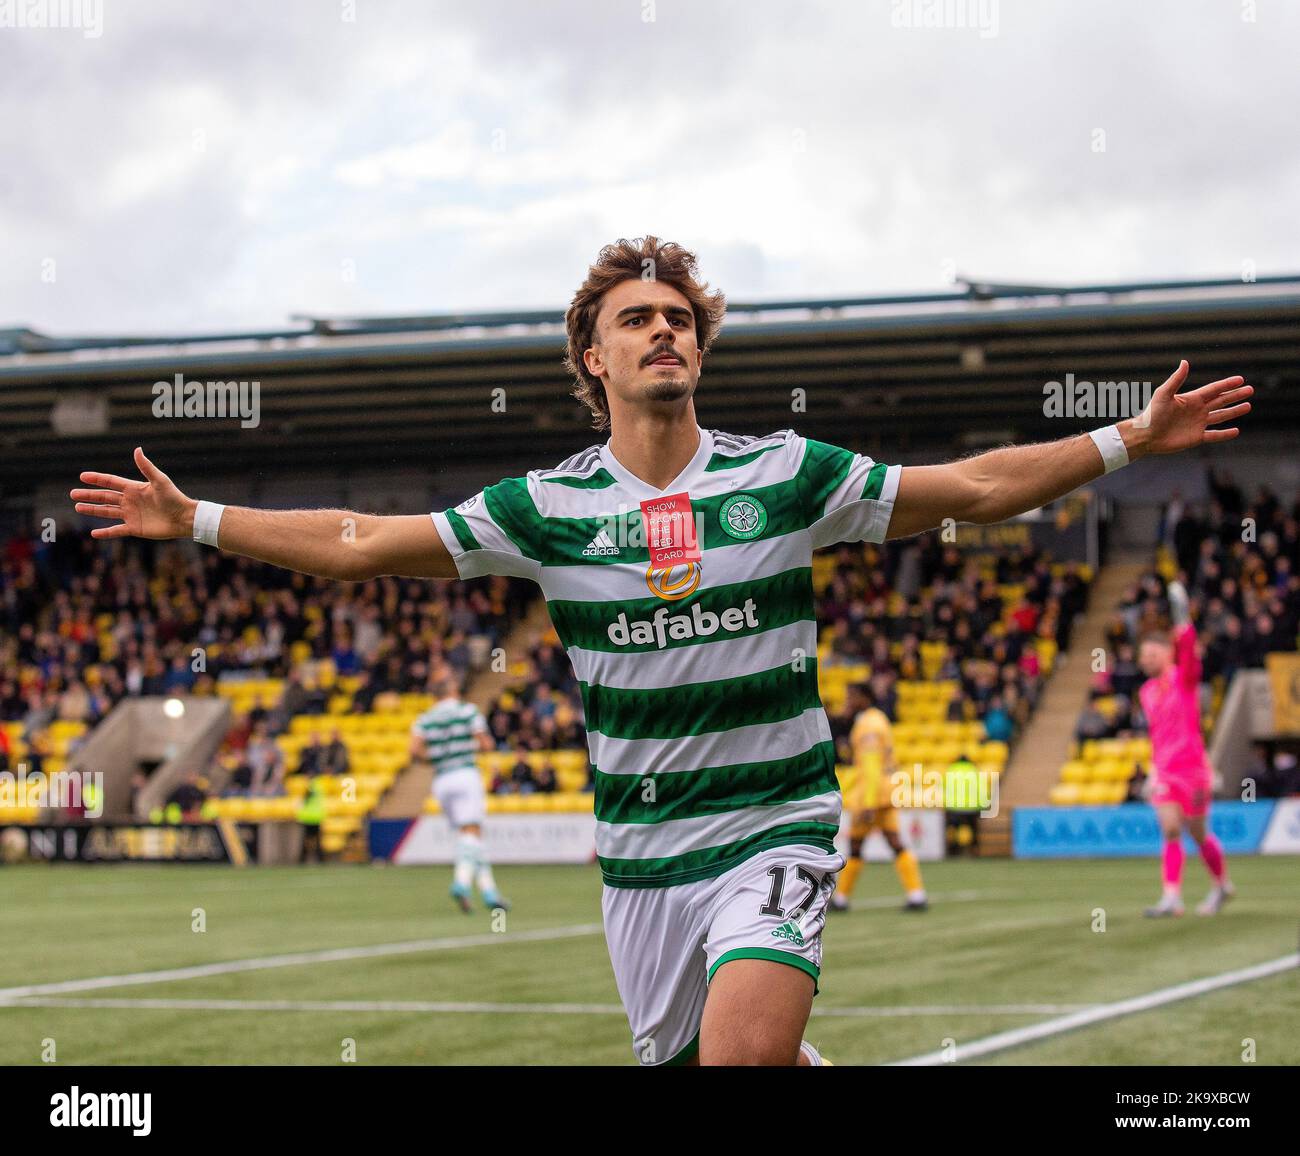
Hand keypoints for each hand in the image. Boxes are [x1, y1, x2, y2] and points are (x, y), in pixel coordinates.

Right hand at [70, 447, 196, 539]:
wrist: (184, 518)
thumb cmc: (174, 497)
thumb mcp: (159, 481)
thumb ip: (146, 467)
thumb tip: (137, 449)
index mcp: (134, 488)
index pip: (111, 482)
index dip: (97, 479)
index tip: (82, 476)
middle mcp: (130, 501)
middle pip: (105, 497)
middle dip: (89, 495)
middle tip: (72, 493)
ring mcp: (131, 515)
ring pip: (107, 512)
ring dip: (92, 510)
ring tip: (77, 507)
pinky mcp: (135, 528)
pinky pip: (116, 530)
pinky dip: (106, 532)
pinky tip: (94, 533)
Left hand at [1124, 361, 1252, 455]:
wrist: (1145, 435)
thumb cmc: (1151, 413)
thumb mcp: (1164, 394)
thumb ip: (1176, 379)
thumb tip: (1185, 362)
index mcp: (1191, 399)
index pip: (1214, 390)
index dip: (1227, 385)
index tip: (1240, 379)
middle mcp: (1197, 410)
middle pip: (1221, 401)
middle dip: (1235, 396)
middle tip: (1250, 390)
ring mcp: (1197, 424)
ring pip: (1220, 416)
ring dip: (1234, 411)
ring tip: (1248, 406)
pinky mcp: (1196, 437)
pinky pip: (1214, 435)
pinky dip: (1225, 434)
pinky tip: (1236, 430)